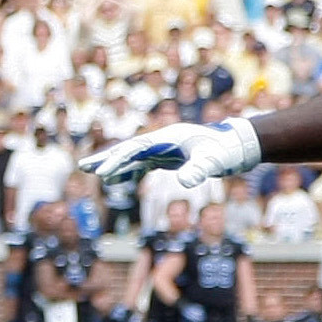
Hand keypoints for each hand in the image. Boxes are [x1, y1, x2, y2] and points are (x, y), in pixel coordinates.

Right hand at [80, 117, 261, 188]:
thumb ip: (199, 171)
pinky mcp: (170, 156)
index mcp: (166, 138)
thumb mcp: (213, 162)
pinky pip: (144, 163)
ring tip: (94, 173)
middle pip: (128, 148)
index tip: (103, 175)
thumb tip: (185, 183)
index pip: (135, 150)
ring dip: (115, 164)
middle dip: (106, 158)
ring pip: (133, 156)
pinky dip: (130, 171)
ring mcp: (165, 148)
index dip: (117, 162)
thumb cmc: (226, 152)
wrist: (238, 146)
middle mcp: (162, 140)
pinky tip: (120, 181)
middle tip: (83, 167)